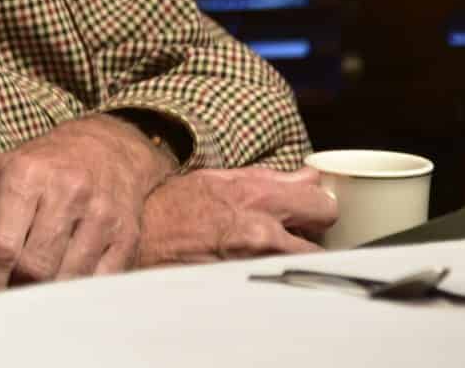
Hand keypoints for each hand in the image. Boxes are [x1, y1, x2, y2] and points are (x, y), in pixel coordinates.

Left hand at [0, 114, 175, 292]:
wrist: (106, 148)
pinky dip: (77, 298)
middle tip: (1, 307)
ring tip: (28, 305)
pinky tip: (61, 297)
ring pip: (67, 281)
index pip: (1, 247)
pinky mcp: (126, 237)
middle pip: (34, 269)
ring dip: (45, 301)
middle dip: (13, 296)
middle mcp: (67, 192)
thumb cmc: (37, 167)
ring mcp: (101, 215)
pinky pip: (100, 284)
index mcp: (26, 176)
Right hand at [134, 166, 334, 267]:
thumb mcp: (219, 179)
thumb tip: (309, 177)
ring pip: (303, 266)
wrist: (141, 237)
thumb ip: (271, 179)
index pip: (324, 206)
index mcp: (257, 199)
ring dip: (295, 258)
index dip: (321, 207)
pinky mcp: (244, 286)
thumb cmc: (173, 206)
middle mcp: (262, 235)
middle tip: (295, 232)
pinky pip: (277, 282)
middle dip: (312, 238)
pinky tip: (256, 264)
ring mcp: (255, 266)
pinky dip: (275, 273)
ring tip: (273, 250)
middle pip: (323, 244)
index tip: (312, 208)